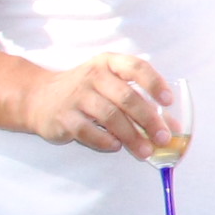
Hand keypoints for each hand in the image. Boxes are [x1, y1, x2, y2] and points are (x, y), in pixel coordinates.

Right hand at [21, 52, 171, 156]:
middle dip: (148, 119)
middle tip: (163, 138)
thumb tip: (173, 128)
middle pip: (127, 97)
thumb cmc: (87, 92)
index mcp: (109, 63)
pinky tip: (116, 146)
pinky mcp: (64, 117)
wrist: (40, 97)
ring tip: (145, 151)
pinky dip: (105, 141)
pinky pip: (89, 131)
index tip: (168, 101)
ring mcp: (77, 96)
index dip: (154, 83)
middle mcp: (93, 76)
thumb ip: (143, 104)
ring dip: (131, 136)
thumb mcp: (113, 88)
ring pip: (110, 117)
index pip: (136, 67)